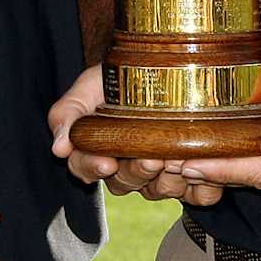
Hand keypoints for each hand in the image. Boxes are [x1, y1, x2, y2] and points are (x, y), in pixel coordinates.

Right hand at [47, 64, 224, 204]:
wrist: (167, 63)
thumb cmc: (121, 76)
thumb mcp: (89, 86)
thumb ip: (68, 113)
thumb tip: (58, 149)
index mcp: (99, 150)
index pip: (86, 167)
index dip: (94, 168)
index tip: (106, 162)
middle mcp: (128, 168)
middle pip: (124, 183)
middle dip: (136, 171)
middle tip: (150, 158)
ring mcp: (160, 175)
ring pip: (158, 191)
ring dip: (167, 180)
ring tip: (175, 158)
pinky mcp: (194, 179)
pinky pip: (199, 196)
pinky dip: (202, 190)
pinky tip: (201, 171)